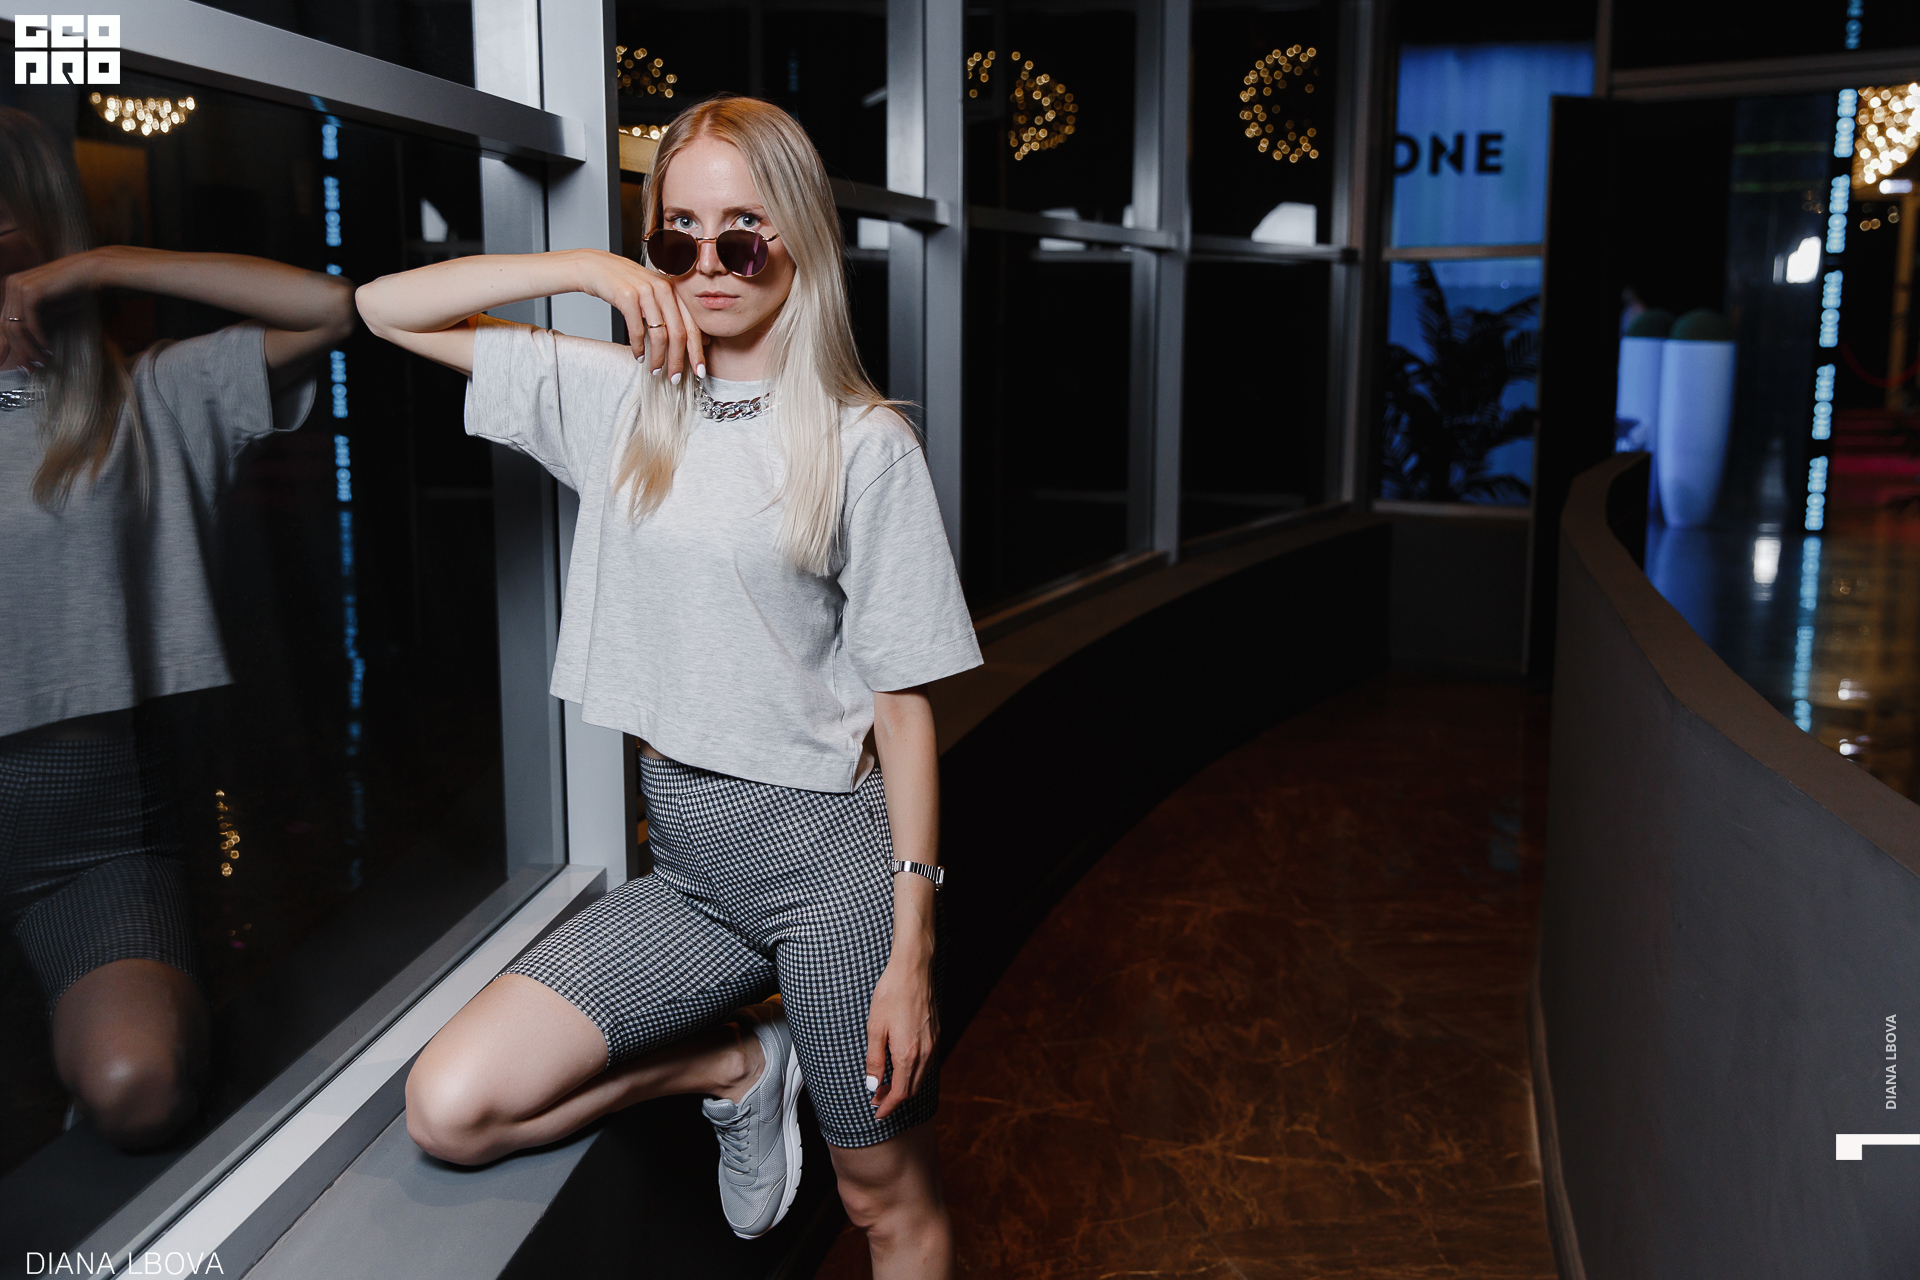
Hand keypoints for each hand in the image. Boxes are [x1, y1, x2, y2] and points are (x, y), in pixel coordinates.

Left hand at [0, 248, 103, 369]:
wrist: (90, 271)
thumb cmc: (75, 288)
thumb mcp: (50, 306)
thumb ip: (36, 320)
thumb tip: (29, 344)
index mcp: (12, 287)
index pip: (3, 321)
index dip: (7, 345)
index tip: (12, 363)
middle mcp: (11, 285)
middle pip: (6, 326)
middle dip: (18, 351)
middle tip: (30, 368)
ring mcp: (18, 287)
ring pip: (16, 328)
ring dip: (29, 348)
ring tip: (42, 361)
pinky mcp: (31, 292)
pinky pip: (30, 324)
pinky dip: (39, 339)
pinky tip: (48, 348)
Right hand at [569, 248, 704, 382]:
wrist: (596, 267)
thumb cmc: (626, 284)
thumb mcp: (655, 295)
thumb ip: (675, 314)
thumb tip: (702, 340)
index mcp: (674, 289)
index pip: (692, 325)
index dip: (697, 351)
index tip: (700, 371)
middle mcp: (663, 288)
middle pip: (679, 333)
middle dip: (679, 360)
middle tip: (676, 378)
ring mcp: (645, 291)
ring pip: (659, 334)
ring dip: (658, 357)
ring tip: (655, 370)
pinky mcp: (627, 296)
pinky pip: (637, 330)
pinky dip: (638, 348)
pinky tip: (639, 357)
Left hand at [864, 947, 937, 1119]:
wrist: (913, 970)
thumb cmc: (891, 995)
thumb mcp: (875, 1028)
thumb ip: (874, 1060)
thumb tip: (873, 1085)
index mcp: (908, 1054)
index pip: (900, 1093)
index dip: (888, 1106)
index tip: (877, 1112)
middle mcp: (925, 1052)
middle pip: (912, 1089)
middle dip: (895, 1098)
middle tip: (877, 1099)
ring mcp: (933, 1043)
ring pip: (921, 1077)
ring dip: (905, 1086)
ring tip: (887, 1084)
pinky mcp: (935, 1033)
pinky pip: (927, 1063)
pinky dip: (914, 1072)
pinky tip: (902, 1065)